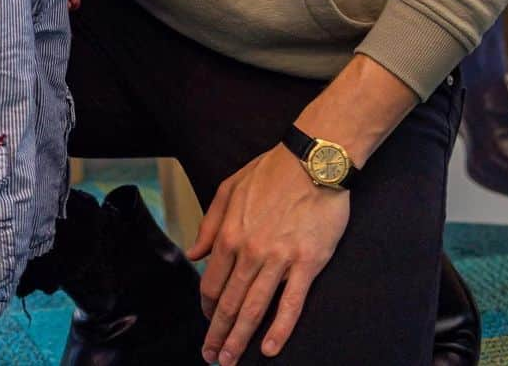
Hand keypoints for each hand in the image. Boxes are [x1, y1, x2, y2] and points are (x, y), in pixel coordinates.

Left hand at [186, 144, 349, 363]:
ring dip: (240, 339)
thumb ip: (210, 223)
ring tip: (231, 360)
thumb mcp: (230, 188)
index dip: (207, 308)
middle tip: (213, 358)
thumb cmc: (272, 171)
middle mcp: (251, 251)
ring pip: (254, 309)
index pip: (211, 283)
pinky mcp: (307, 264)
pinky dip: (279, 330)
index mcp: (230, 233)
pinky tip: (269, 349)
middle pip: (229, 303)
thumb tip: (194, 254)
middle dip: (218, 334)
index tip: (208, 322)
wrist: (313, 161)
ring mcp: (279, 260)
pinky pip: (291, 304)